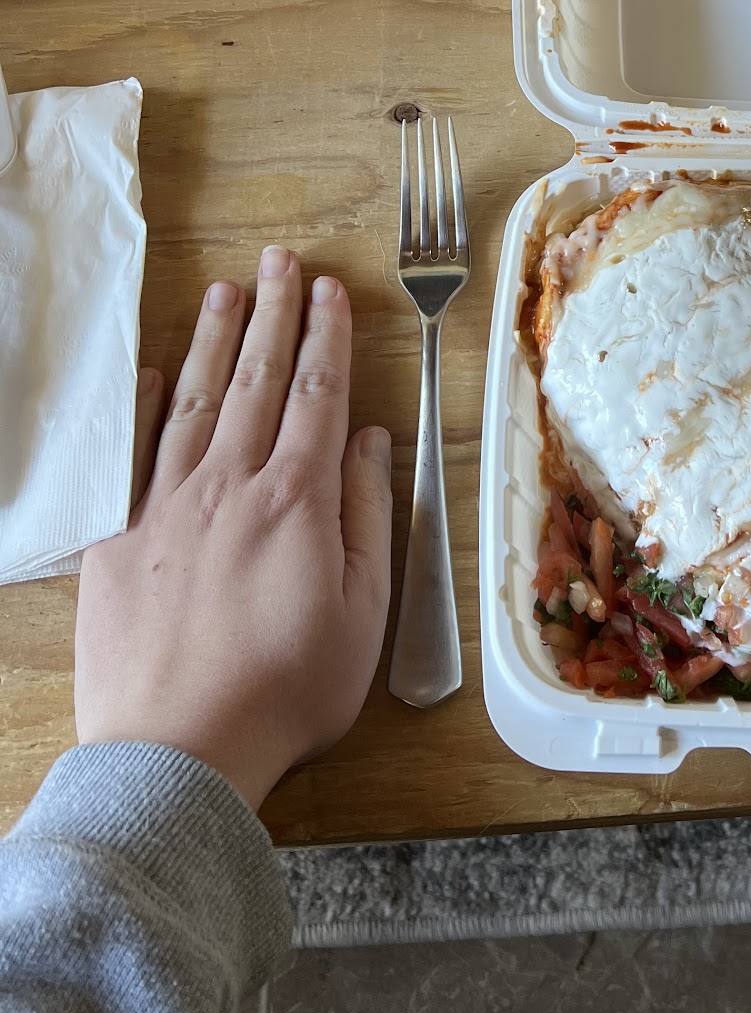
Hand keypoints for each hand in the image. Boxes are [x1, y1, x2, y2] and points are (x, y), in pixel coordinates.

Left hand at [76, 247, 392, 809]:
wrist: (179, 751)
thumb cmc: (286, 692)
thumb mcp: (364, 612)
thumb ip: (369, 517)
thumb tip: (372, 442)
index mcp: (297, 502)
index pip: (319, 396)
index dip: (328, 338)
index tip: (331, 291)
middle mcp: (230, 487)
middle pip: (258, 382)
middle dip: (275, 315)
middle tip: (281, 261)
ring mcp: (166, 509)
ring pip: (193, 403)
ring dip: (213, 342)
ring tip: (226, 292)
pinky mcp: (116, 542)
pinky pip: (129, 455)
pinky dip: (140, 406)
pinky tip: (150, 372)